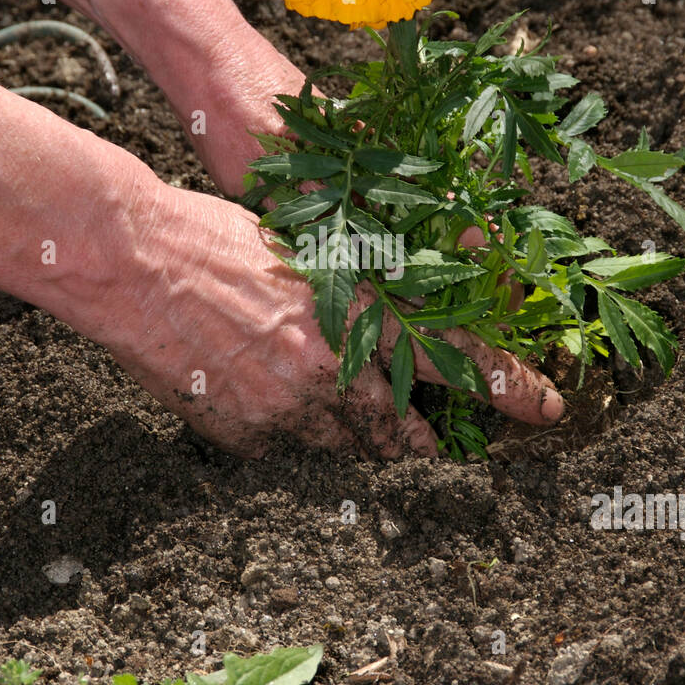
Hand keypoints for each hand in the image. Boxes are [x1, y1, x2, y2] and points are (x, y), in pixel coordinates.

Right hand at [95, 181, 561, 458]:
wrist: (137, 260)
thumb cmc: (221, 235)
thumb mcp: (311, 247)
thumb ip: (358, 290)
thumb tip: (392, 314)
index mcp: (359, 313)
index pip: (458, 358)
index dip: (510, 388)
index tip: (548, 409)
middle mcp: (334, 369)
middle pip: (403, 428)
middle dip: (421, 438)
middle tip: (430, 439)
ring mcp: (288, 409)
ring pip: (348, 446)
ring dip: (361, 439)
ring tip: (357, 429)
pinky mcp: (245, 433)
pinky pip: (288, 449)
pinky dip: (294, 431)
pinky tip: (276, 403)